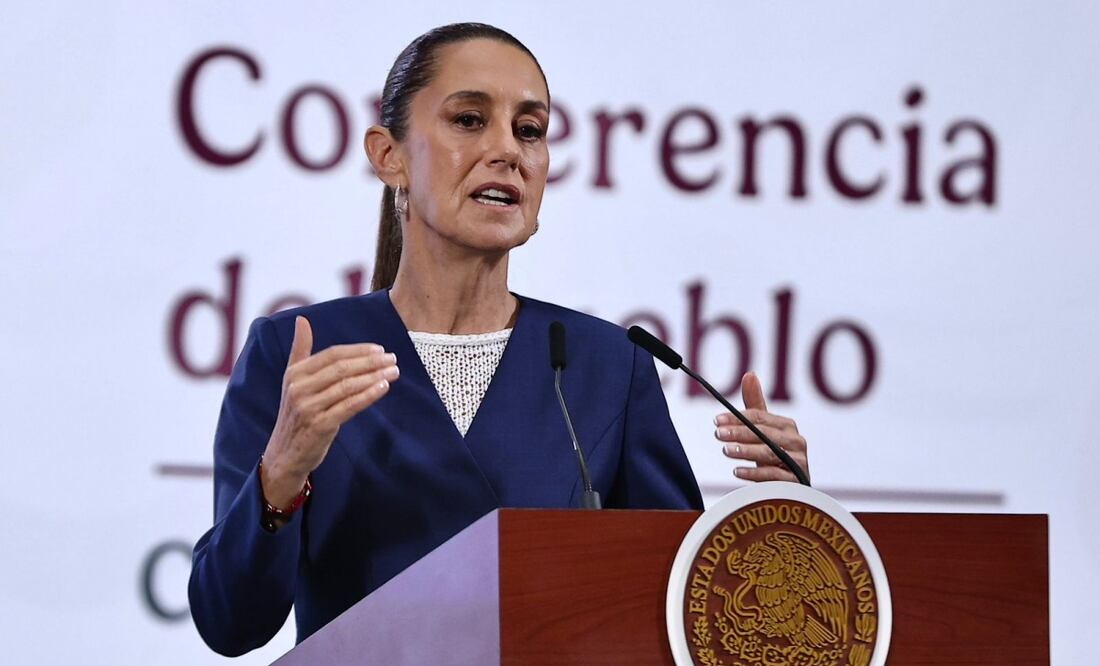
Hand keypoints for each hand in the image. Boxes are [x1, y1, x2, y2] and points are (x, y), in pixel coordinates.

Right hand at [261, 316, 398, 506]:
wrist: (285, 454)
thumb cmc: (295, 414)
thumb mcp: (293, 381)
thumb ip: (300, 350)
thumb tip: (301, 320)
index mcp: (295, 373)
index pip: (332, 354)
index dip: (358, 350)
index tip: (379, 349)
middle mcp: (299, 388)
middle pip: (342, 368)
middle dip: (370, 361)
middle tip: (392, 358)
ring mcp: (308, 407)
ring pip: (347, 386)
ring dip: (374, 376)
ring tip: (394, 371)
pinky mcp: (319, 425)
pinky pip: (348, 406)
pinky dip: (368, 395)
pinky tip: (384, 387)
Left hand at [714, 371, 809, 482]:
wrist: (788, 486)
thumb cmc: (773, 453)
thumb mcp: (762, 430)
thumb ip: (755, 405)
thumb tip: (749, 374)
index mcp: (786, 425)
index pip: (760, 418)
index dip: (737, 418)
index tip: (716, 421)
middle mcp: (796, 441)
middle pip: (764, 434)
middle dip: (739, 433)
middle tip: (718, 434)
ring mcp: (798, 461)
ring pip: (770, 453)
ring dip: (746, 451)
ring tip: (726, 450)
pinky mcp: (796, 480)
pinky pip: (774, 476)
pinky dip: (755, 474)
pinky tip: (737, 472)